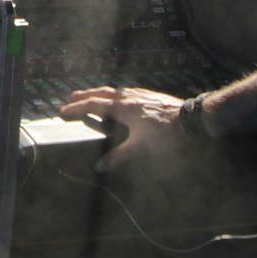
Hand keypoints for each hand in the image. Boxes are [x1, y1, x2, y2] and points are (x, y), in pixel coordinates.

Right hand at [56, 86, 198, 170]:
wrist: (193, 120)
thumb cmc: (166, 133)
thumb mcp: (141, 148)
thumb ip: (119, 156)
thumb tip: (99, 166)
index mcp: (123, 107)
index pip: (95, 105)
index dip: (77, 108)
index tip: (63, 111)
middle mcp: (130, 97)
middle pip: (102, 93)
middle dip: (85, 95)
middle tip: (71, 96)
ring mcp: (142, 94)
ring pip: (116, 90)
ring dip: (101, 93)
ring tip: (94, 95)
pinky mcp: (152, 96)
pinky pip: (128, 91)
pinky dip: (118, 94)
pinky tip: (123, 97)